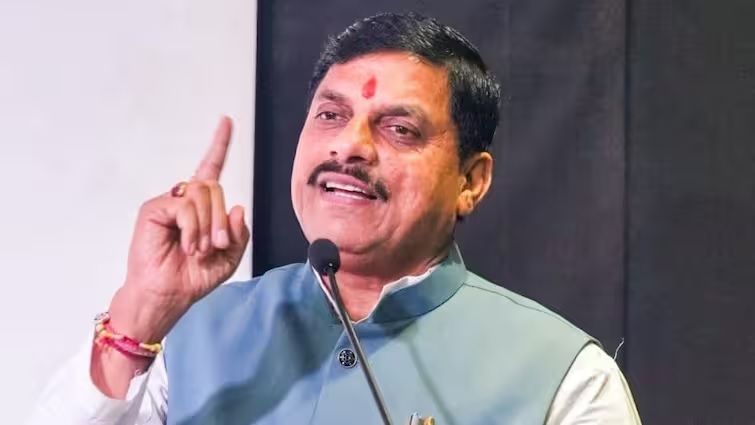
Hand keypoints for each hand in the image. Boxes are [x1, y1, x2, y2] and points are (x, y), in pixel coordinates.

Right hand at [120, 116, 249, 316]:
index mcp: (202, 208)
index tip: (226, 122)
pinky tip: (187, 246)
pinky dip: (192, 228)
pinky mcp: (154, 209)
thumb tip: (238, 207)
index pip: (211, 169)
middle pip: (214, 188)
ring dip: (208, 225)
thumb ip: (238, 232)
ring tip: (199, 249)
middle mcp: (185, 200)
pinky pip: (185, 206)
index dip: (219, 145)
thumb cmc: (193, 276)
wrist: (167, 296)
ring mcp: (168, 203)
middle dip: (221, 219)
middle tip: (216, 245)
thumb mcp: (229, 256)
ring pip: (202, 194)